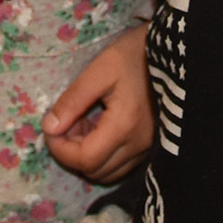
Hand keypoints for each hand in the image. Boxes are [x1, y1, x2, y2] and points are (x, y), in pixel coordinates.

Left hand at [42, 22, 152, 182]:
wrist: (173, 50)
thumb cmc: (135, 54)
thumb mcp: (99, 71)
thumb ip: (72, 100)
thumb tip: (49, 128)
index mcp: (125, 126)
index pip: (85, 160)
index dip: (61, 150)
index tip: (50, 128)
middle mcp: (138, 145)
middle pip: (95, 171)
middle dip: (71, 152)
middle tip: (65, 122)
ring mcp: (146, 147)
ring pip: (108, 172)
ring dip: (86, 154)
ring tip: (81, 123)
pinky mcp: (149, 144)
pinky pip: (120, 163)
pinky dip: (102, 153)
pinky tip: (97, 126)